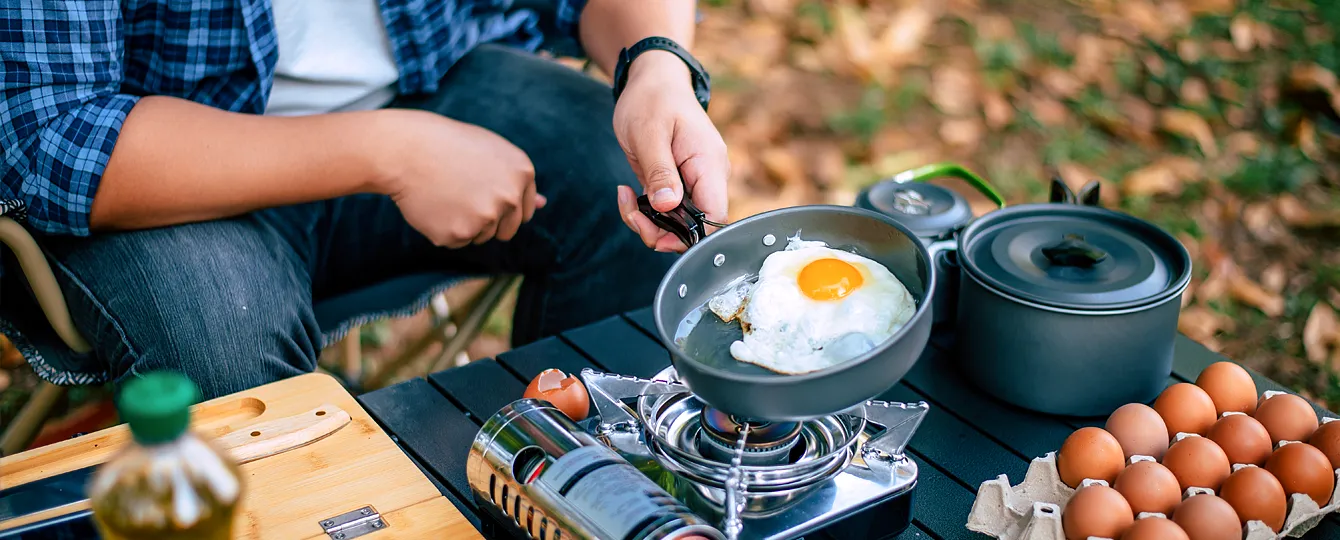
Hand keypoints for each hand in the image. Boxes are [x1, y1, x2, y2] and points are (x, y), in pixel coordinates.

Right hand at [375, 109, 544, 247]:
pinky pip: (455, 241)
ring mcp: (485, 218)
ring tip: (444, 194)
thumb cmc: (447, 146)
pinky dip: (443, 229)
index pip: (524, 211)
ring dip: (464, 224)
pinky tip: (433, 205)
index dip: (501, 204)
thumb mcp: (491, 152)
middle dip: (487, 220)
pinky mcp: (458, 234)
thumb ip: (517, 180)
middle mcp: (509, 197)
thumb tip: (543, 204)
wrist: (405, 149)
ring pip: (480, 236)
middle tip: (460, 194)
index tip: (482, 193)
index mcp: (522, 173)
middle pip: (507, 231)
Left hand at [613, 51, 728, 252]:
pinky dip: (646, 212)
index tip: (656, 231)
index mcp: (709, 164)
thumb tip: (668, 206)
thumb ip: (660, 171)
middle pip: (695, 227)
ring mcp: (694, 182)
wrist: (653, 80)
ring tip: (625, 198)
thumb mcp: (649, 133)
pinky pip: (667, 212)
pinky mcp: (679, 184)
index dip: (689, 235)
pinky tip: (628, 193)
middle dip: (660, 231)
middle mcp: (708, 177)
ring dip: (649, 223)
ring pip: (678, 223)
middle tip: (631, 211)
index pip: (714, 217)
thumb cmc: (652, 99)